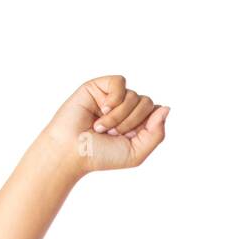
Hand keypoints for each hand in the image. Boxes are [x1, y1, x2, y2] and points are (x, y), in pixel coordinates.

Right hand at [39, 74, 169, 175]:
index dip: (148, 125)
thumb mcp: (136, 152)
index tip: (131, 138)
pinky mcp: (98, 87)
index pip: (156, 114)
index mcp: (137, 124)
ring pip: (134, 95)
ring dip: (119, 116)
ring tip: (101, 128)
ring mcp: (112, 97)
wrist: (71, 151)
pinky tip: (102, 109)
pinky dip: (114, 99)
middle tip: (113, 134)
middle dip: (132, 122)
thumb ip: (156, 133)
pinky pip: (120, 83)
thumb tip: (166, 108)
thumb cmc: (101, 156)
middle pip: (147, 103)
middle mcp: (126, 109)